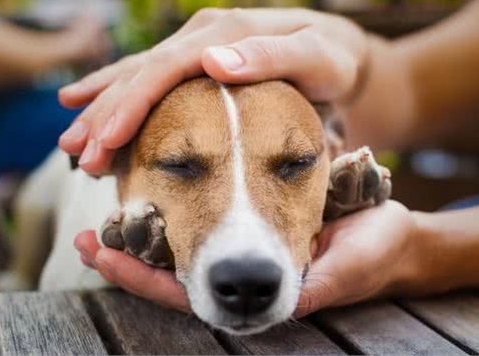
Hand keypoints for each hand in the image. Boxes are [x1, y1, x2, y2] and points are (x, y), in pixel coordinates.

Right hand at [58, 8, 367, 173]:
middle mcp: (202, 37)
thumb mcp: (315, 57)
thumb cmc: (331, 60)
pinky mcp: (199, 66)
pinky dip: (120, 100)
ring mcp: (198, 49)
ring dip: (103, 110)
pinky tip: (93, 113)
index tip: (106, 140)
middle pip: (141, 74)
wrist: (339, 54)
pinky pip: (152, 83)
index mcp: (223, 33)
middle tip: (77, 155)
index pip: (164, 69)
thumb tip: (214, 60)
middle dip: (105, 115)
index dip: (131, 104)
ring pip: (137, 78)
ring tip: (73, 145)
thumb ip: (271, 56)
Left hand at [75, 200, 430, 316]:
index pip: (193, 294)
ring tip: (105, 216)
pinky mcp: (258, 226)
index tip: (105, 254)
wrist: (392, 238)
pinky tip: (152, 184)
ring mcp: (251, 252)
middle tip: (86, 239)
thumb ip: (307, 283)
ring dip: (145, 234)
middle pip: (177, 275)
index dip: (149, 280)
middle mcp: (249, 274)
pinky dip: (179, 208)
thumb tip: (261, 293)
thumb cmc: (375, 250)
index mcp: (264, 290)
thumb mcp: (344, 268)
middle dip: (131, 260)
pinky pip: (211, 220)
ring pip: (188, 249)